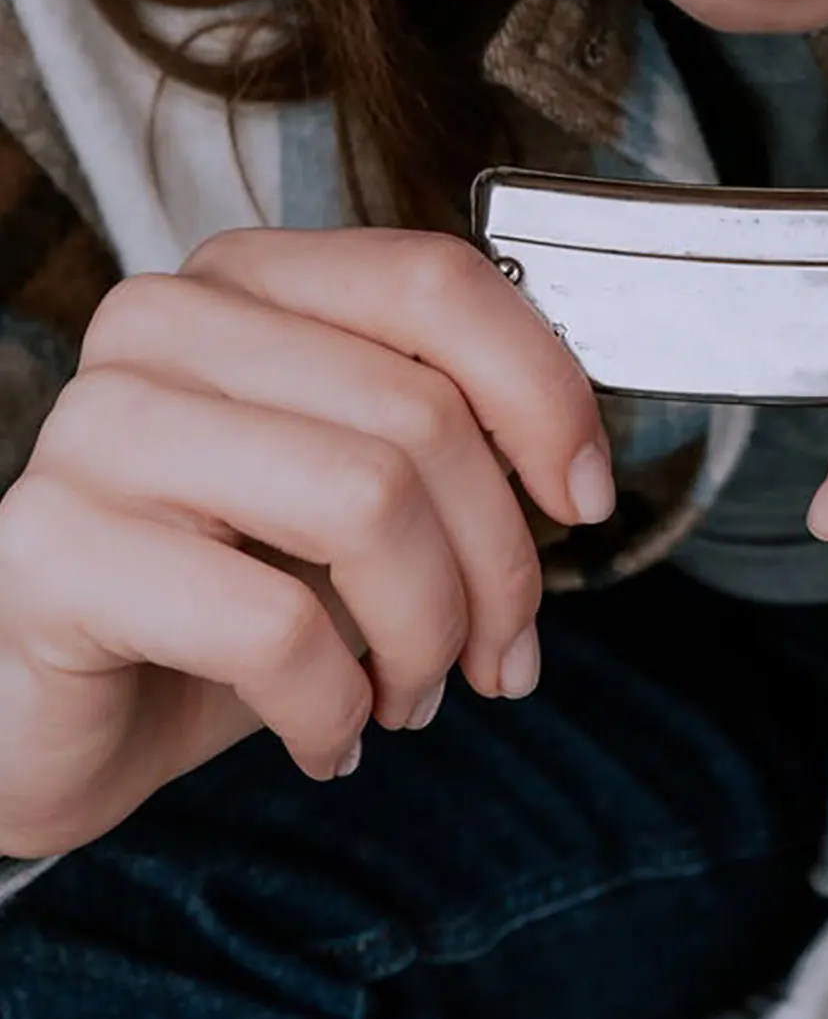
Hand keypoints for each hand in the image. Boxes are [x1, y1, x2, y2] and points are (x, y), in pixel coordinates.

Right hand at [0, 228, 613, 857]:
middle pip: (422, 415)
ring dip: (427, 635)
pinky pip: (273, 625)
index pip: (437, 283)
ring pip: (365, 503)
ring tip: (413, 697)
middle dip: (501, 564)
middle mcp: (167, 323)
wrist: (55, 708)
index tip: (584, 501)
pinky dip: (334, 704)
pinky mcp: (53, 548)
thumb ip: (454, 447)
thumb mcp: (363, 499)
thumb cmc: (230, 593)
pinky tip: (330, 736)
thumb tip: (575, 473)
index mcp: (253, 282)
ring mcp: (98, 427)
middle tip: (502, 654)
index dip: (546, 393)